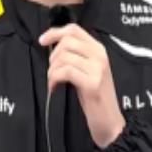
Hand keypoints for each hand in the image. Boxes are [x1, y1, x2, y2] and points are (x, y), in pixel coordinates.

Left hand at [39, 23, 125, 147]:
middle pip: (66, 41)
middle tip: (52, 71)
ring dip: (52, 70)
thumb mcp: (88, 69)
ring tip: (53, 81)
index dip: (54, 32)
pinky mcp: (92, 83)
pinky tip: (54, 87)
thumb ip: (77, 55)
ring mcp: (97, 68)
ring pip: (64, 57)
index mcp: (98, 49)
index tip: (42, 41)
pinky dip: (54, 79)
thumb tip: (53, 44)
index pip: (74, 29)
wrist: (110, 121)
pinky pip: (65, 71)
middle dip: (52, 56)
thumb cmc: (95, 96)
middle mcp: (99, 55)